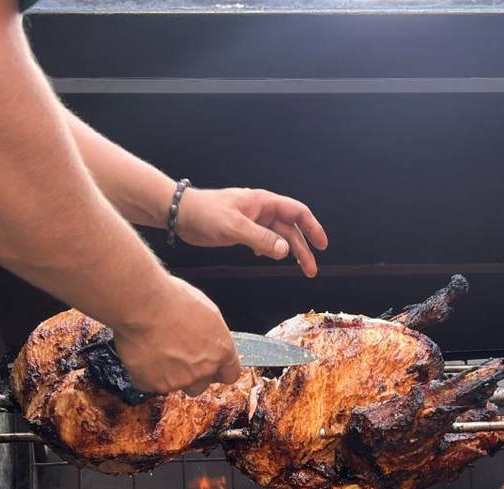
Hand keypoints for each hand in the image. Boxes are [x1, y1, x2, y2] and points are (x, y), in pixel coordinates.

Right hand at [112, 274, 241, 395]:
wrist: (142, 305)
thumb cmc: (171, 299)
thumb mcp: (205, 311)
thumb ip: (211, 334)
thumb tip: (206, 338)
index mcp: (221, 350)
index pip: (230, 374)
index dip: (217, 370)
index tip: (208, 365)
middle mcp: (203, 370)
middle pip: (201, 384)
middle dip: (191, 375)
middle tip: (175, 355)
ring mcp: (179, 381)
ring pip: (175, 385)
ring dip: (166, 373)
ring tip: (154, 348)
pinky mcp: (155, 385)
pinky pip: (150, 383)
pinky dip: (145, 372)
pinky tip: (141, 353)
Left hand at [176, 187, 328, 276]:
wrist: (181, 214)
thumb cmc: (205, 213)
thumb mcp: (235, 227)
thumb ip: (261, 239)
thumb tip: (285, 250)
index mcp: (264, 203)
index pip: (297, 212)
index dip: (313, 227)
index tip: (322, 245)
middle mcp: (262, 211)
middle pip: (291, 229)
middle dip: (303, 249)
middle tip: (310, 270)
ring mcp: (253, 221)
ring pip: (278, 237)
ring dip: (289, 252)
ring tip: (299, 269)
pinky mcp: (242, 231)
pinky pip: (264, 240)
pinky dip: (271, 250)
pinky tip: (269, 258)